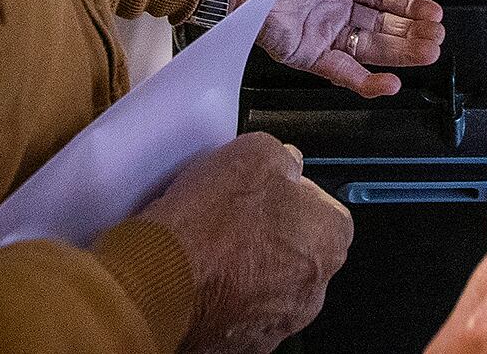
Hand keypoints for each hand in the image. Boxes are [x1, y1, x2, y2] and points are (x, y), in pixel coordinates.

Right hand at [129, 133, 350, 353]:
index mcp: (328, 239)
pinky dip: (220, 297)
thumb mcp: (255, 153)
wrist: (157, 285)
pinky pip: (236, 312)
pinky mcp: (241, 345)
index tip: (261, 185)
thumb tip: (282, 162)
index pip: (322, 208)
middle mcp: (312, 289)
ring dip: (243, 268)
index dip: (287, 192)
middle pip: (295, 249)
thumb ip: (281, 158)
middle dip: (266, 233)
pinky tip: (195, 275)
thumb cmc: (207, 228)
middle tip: (229, 215)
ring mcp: (277, 322)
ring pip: (265, 284)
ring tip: (206, 246)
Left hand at [231, 0, 445, 96]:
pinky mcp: (308, 54)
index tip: (433, 12)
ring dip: (400, 54)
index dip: (412, 5)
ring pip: (370, 49)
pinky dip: (367, 81)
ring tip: (427, 52)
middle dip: (413, 31)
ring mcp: (323, 30)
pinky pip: (342, 72)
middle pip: (383, 25)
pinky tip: (391, 81)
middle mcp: (336, 5)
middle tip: (436, 35)